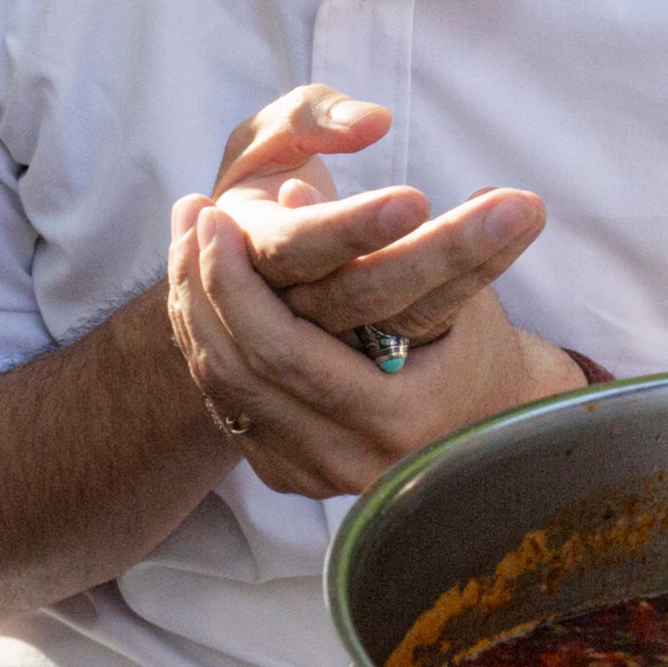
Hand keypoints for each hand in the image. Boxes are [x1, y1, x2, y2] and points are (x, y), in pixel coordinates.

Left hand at [158, 186, 573, 498]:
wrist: (481, 420)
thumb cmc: (475, 344)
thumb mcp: (456, 290)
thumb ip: (396, 244)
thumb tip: (296, 191)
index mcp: (396, 416)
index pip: (285, 347)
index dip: (239, 281)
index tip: (217, 217)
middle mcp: (350, 458)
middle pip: (241, 369)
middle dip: (205, 285)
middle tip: (193, 216)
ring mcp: (315, 475)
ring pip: (224, 387)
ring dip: (194, 307)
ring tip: (186, 238)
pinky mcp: (290, 473)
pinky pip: (228, 404)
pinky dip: (207, 341)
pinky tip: (199, 287)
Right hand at [194, 88, 548, 348]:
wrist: (274, 254)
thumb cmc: (272, 172)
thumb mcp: (269, 135)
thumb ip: (307, 116)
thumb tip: (372, 124)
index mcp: (250, 246)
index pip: (296, 249)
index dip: (351, 229)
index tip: (416, 200)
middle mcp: (292, 303)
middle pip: (365, 294)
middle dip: (441, 252)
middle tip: (514, 207)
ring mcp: (341, 332)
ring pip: (409, 312)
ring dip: (476, 260)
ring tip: (528, 209)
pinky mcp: (386, 341)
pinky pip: (437, 312)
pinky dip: (483, 267)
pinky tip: (521, 223)